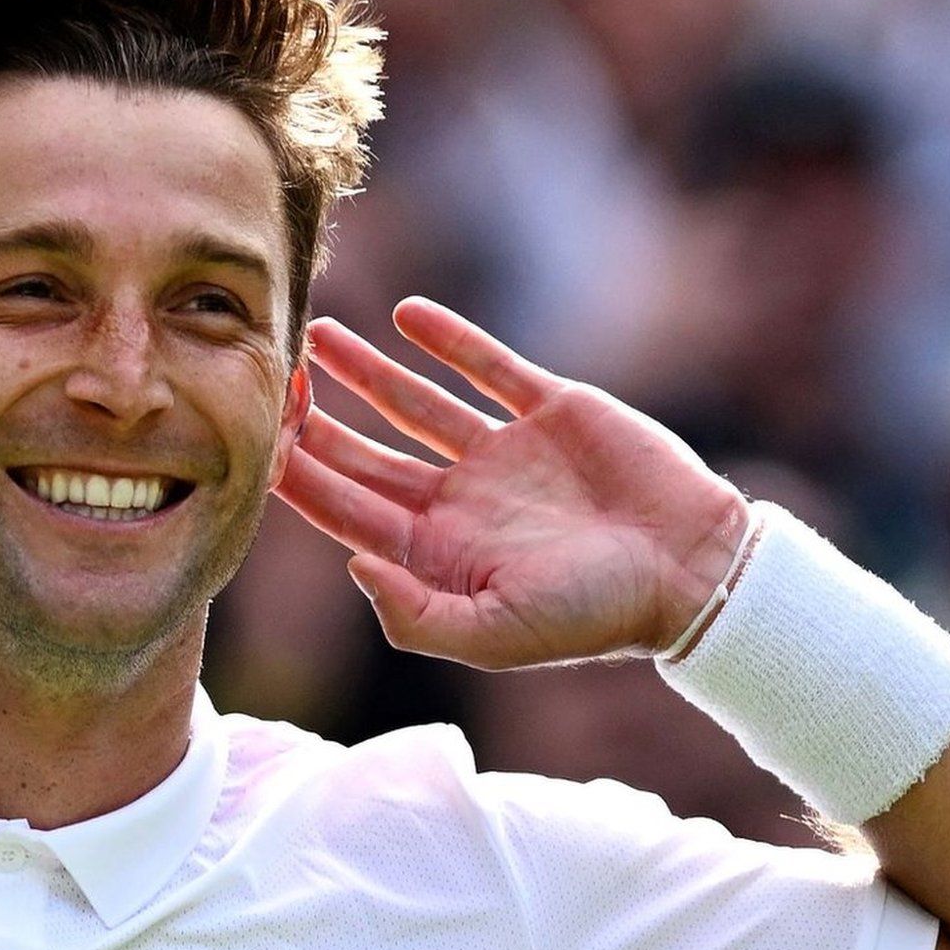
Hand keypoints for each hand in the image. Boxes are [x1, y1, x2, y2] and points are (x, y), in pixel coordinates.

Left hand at [273, 297, 749, 668]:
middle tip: (268, 376)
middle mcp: (459, 501)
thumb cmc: (597, 616)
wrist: (695, 569)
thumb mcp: (499, 636)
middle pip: (364, 454)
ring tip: (317, 333)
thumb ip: (415, 615)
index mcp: (438, 554)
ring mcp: (502, 454)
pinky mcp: (549, 410)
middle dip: (314, 420)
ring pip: (414, 402)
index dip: (298, 475)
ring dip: (365, 370)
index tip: (254, 436)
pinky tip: (407, 313)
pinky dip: (449, 339)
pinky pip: (487, 366)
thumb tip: (351, 565)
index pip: (345, 509)